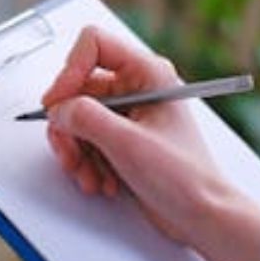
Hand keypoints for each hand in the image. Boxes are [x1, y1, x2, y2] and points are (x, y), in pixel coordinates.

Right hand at [42, 26, 224, 246]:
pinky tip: (101, 180)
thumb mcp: (128, 143)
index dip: (70, 70)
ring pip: (76, 118)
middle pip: (77, 88)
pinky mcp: (120, 138)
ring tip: (90, 175)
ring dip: (76, 150)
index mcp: (148, 72)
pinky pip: (85, 140)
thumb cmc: (184, 177)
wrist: (201, 215)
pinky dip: (85, 162)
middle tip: (71, 151)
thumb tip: (58, 109)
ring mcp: (127, 114)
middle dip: (70, 126)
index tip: (58, 102)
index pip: (93, 44)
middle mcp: (136, 87)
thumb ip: (86, 118)